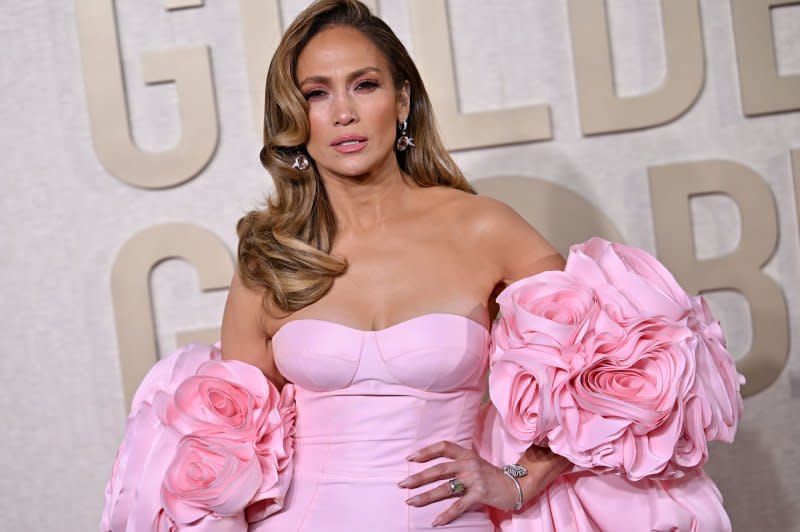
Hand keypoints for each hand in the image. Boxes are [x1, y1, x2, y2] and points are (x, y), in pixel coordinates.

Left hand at [397, 440, 518, 526]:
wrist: (515, 485)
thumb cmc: (490, 476)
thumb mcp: (474, 463)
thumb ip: (457, 463)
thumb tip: (432, 469)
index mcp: (466, 454)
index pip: (443, 447)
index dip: (426, 451)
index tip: (410, 458)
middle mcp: (469, 464)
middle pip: (439, 469)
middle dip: (419, 477)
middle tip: (403, 484)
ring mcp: (475, 478)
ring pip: (445, 488)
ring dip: (426, 496)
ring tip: (411, 502)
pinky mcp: (480, 494)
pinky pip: (459, 506)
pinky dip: (447, 515)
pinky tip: (436, 521)